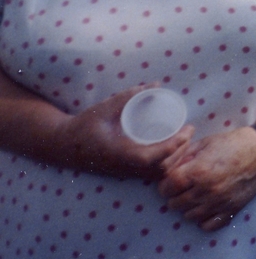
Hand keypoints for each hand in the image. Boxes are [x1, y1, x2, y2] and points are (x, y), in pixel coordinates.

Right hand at [62, 84, 193, 180]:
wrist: (62, 146)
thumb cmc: (83, 125)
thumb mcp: (105, 108)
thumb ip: (130, 96)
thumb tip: (156, 84)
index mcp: (120, 154)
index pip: (153, 158)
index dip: (173, 147)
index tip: (186, 131)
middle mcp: (125, 168)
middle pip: (161, 168)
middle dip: (180, 151)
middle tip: (190, 130)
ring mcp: (125, 172)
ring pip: (157, 174)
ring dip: (175, 159)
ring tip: (186, 140)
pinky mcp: (126, 172)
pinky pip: (151, 174)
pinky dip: (167, 165)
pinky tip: (175, 152)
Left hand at [158, 126, 255, 230]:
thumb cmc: (233, 144)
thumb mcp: (206, 143)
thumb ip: (184, 156)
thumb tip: (169, 169)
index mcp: (198, 171)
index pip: (166, 188)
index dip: (164, 185)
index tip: (169, 182)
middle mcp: (206, 190)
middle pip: (175, 204)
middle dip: (174, 196)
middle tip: (182, 189)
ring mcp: (219, 203)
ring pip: (189, 216)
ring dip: (187, 207)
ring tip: (194, 197)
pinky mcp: (231, 210)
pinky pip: (208, 225)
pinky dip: (203, 219)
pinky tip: (206, 207)